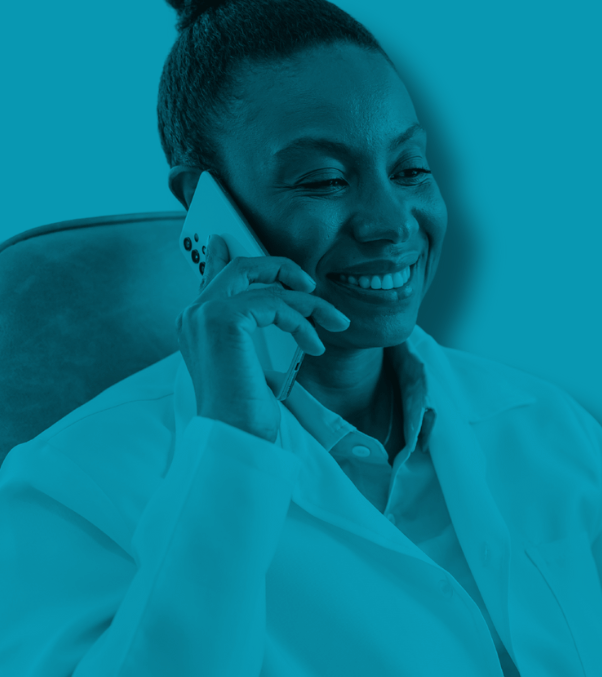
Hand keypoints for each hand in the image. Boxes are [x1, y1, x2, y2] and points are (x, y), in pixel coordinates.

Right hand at [175, 233, 350, 442]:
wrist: (235, 436)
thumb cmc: (244, 411)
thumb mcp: (251, 365)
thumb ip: (252, 335)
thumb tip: (275, 315)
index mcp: (195, 325)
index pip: (212, 277)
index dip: (223, 256)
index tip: (229, 240)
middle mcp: (194, 314)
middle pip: (241, 267)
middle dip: (282, 269)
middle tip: (310, 286)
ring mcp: (205, 314)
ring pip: (267, 285)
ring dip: (309, 304)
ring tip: (333, 323)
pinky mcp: (225, 319)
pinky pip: (276, 303)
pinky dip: (303, 321)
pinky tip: (314, 344)